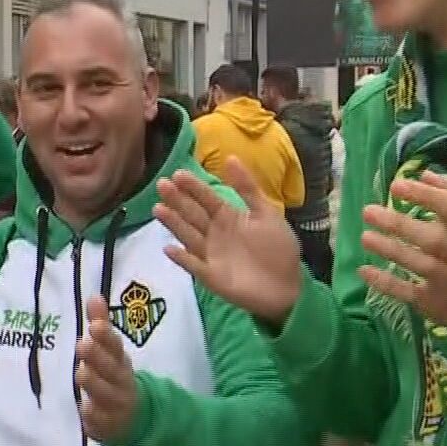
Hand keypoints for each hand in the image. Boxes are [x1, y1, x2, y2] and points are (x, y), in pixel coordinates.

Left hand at [76, 296, 138, 442]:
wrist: (134, 416)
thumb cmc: (113, 375)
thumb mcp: (109, 351)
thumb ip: (100, 324)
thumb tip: (94, 296)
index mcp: (120, 361)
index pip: (115, 346)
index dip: (106, 337)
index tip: (95, 326)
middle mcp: (121, 381)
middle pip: (112, 369)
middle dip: (98, 357)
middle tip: (82, 345)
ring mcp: (116, 404)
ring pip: (106, 394)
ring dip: (95, 383)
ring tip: (82, 372)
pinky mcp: (108, 424)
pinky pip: (101, 420)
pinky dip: (94, 415)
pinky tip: (85, 409)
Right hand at [154, 157, 303, 325]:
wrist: (288, 287)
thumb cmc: (278, 250)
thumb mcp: (267, 213)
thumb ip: (247, 188)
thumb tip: (230, 157)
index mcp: (228, 217)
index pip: (206, 198)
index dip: (193, 186)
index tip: (177, 174)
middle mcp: (214, 233)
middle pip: (192, 214)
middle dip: (177, 200)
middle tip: (162, 185)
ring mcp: (210, 255)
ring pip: (188, 235)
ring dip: (173, 223)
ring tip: (158, 209)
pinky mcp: (210, 276)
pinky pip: (193, 265)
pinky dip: (182, 258)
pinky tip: (168, 249)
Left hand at [358, 173, 446, 338]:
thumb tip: (425, 173)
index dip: (426, 195)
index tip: (397, 185)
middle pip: (433, 239)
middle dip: (400, 224)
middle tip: (368, 211)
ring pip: (419, 264)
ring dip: (390, 250)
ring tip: (364, 237)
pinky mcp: (433, 303)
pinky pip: (407, 292)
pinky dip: (385, 283)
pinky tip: (364, 270)